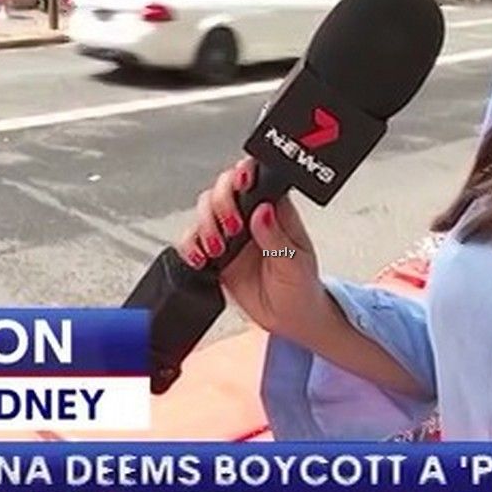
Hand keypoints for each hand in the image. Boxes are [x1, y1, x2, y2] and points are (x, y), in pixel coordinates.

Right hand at [174, 158, 331, 344]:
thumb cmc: (301, 286)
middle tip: (232, 227)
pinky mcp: (214, 254)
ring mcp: (230, 234)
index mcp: (276, 211)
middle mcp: (250, 216)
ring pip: (204, 209)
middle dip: (220, 202)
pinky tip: (202, 258)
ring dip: (205, 225)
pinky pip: (192, 241)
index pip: (257, 177)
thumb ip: (277, 238)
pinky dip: (190, 247)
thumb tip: (264, 211)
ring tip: (218, 248)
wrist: (289, 319)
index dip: (244, 172)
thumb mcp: (296, 264)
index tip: (242, 183)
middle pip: (223, 188)